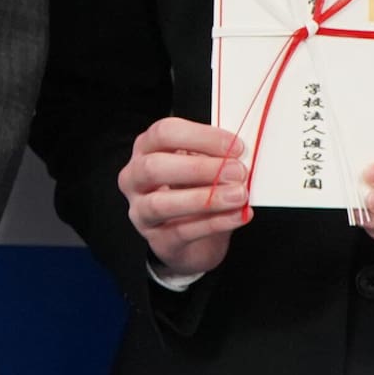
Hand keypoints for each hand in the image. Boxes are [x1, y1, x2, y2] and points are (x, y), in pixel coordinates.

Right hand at [121, 116, 252, 276]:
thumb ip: (214, 157)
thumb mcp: (202, 166)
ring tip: (239, 195)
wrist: (193, 241)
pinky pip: (182, 232)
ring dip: (205, 198)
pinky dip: (214, 223)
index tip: (235, 146)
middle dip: (199, 168)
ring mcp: (141, 211)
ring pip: (162, 204)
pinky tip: (237, 215)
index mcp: (146, 148)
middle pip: (155, 166)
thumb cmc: (195, 191)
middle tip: (237, 171)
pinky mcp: (157, 240)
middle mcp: (135, 177)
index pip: (164, 133)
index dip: (201, 137)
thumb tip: (237, 156)